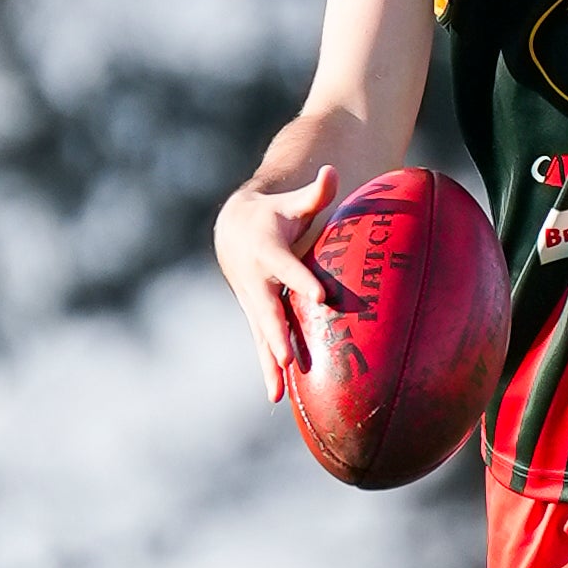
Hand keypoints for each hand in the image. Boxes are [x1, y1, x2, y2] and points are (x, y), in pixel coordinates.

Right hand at [214, 165, 337, 402]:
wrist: (233, 231)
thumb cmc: (274, 215)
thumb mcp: (292, 202)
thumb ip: (316, 192)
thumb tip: (333, 171)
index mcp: (268, 251)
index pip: (287, 267)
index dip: (301, 279)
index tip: (320, 297)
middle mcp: (257, 281)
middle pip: (267, 309)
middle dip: (277, 333)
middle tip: (289, 357)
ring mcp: (253, 301)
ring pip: (261, 334)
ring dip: (269, 361)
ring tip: (278, 390)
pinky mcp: (256, 316)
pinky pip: (261, 344)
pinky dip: (267, 368)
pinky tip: (277, 395)